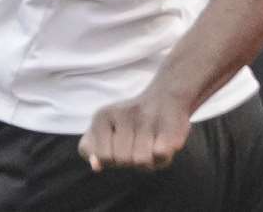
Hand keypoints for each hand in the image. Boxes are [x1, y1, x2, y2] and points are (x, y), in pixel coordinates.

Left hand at [78, 83, 192, 171]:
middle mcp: (123, 112)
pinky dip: (163, 156)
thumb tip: (96, 166)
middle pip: (122, 160)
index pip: (102, 156)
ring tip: (151, 142)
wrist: (167, 95)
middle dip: (131, 159)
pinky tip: (163, 142)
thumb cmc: (132, 125)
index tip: (119, 143)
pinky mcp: (168, 123)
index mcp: (103, 115)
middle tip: (138, 141)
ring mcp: (146, 117)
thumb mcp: (106, 133)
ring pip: (141, 161)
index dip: (113, 159)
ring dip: (148, 160)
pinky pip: (160, 154)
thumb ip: (94, 151)